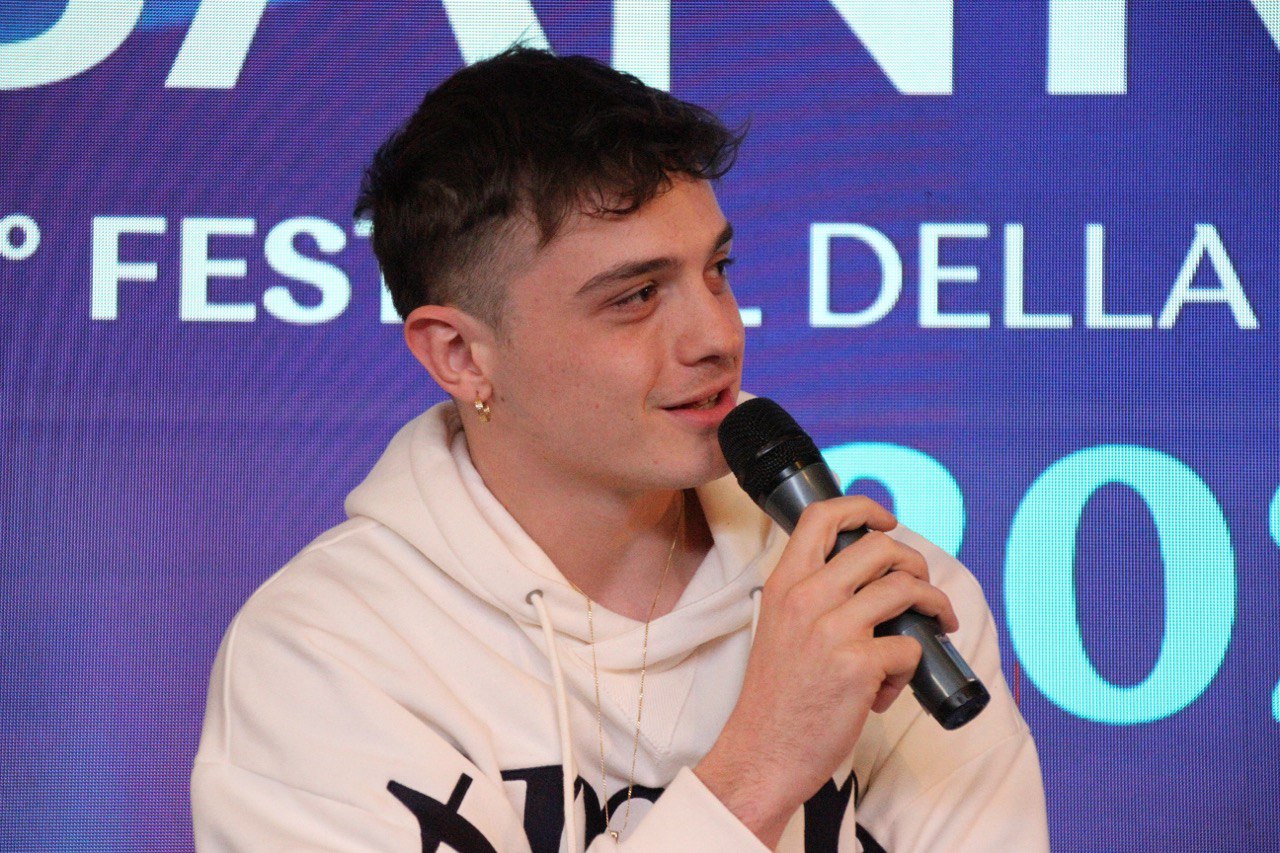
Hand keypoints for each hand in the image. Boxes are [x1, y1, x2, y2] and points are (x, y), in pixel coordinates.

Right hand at [694, 496, 958, 847]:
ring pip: (907, 589)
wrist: (763, 752)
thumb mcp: (778, 628)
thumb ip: (811, 598)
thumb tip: (866, 583)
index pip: (822, 516)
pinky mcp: (859, 665)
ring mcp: (833, 629)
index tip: (886, 520)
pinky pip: (910, 646)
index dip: (863, 507)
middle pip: (881, 547)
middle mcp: (807, 597)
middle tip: (922, 587)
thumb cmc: (775, 698)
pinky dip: (908, 668)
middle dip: (915, 563)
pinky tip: (886, 689)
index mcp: (784, 584)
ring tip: (935, 626)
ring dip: (934, 607)